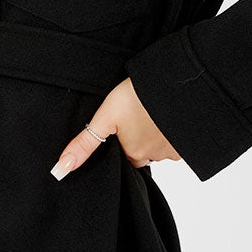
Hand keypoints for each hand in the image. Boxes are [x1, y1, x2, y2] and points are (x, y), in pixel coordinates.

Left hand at [49, 77, 181, 179]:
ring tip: (151, 112)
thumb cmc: (137, 96)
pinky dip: (173, 130)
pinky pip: (179, 140)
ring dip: (156, 134)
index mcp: (134, 153)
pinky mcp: (190, 140)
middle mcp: (155, 156)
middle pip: (143, 153)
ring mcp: (175, 148)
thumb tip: (61, 169)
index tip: (121, 130)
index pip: (125, 158)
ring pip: (161, 146)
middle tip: (136, 116)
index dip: (122, 145)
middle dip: (140, 141)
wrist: (174, 82)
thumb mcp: (105, 117)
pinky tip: (167, 114)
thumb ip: (85, 144)